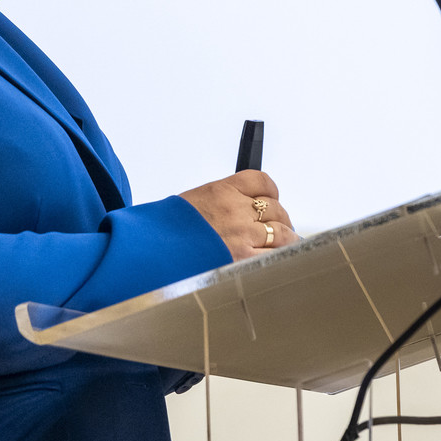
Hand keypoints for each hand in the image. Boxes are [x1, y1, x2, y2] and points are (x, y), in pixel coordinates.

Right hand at [179, 169, 296, 261]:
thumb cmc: (168, 230)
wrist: (154, 249)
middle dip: (278, 217)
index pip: (261, 181)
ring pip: (281, 231)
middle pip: (275, 207)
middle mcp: (236, 209)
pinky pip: (275, 253)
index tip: (272, 197)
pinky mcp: (244, 259)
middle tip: (277, 225)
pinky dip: (282, 254)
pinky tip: (281, 255)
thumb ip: (220, 203)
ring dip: (286, 236)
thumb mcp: (194, 202)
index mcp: (222, 190)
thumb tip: (240, 208)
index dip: (271, 191)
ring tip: (284, 242)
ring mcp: (242, 234)